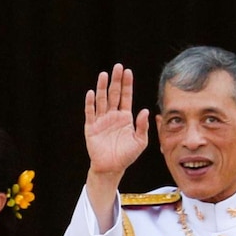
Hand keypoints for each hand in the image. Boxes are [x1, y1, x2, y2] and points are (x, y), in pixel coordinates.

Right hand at [84, 63, 149, 177]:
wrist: (111, 168)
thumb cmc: (127, 156)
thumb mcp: (140, 142)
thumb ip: (142, 127)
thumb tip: (145, 111)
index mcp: (125, 118)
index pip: (126, 97)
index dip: (127, 85)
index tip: (128, 72)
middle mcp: (113, 116)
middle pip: (114, 94)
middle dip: (116, 81)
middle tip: (117, 67)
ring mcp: (101, 120)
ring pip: (102, 100)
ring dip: (102, 88)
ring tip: (104, 75)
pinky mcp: (91, 128)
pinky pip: (90, 113)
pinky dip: (90, 103)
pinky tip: (92, 93)